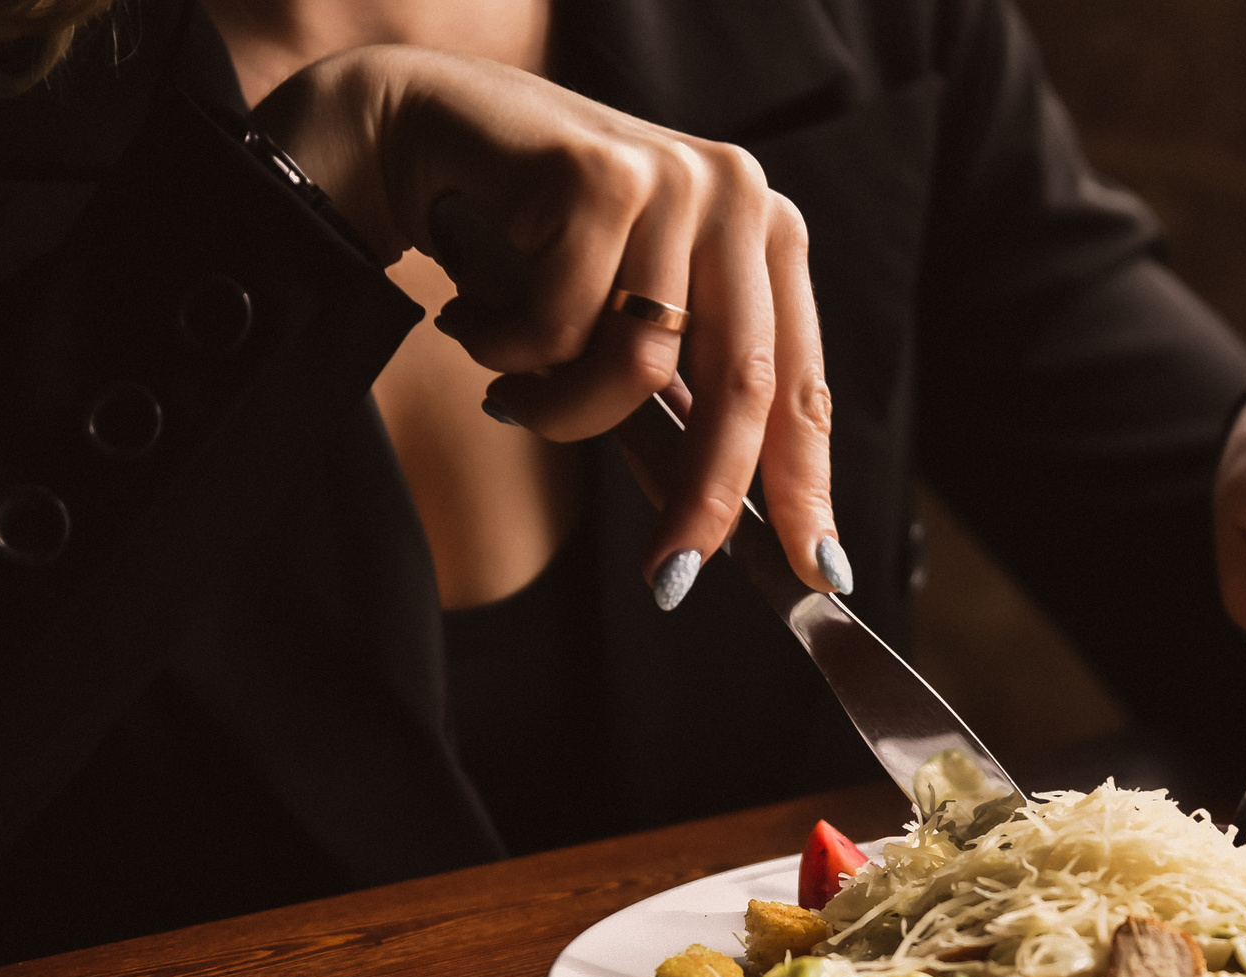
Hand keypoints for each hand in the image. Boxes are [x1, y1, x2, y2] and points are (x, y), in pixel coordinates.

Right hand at [252, 47, 844, 600]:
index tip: (817, 574)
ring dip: (561, 410)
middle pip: (743, 387)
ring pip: (637, 366)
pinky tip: (475, 318)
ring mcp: (674, 179)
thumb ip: (672, 418)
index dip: (807, 487)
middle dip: (704, 499)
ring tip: (512, 387)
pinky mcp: (602, 173)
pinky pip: (559, 327)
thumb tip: (712, 535)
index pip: (801, 387)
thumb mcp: (621, 333)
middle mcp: (739, 198)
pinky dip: (506, 351)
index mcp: (768, 240)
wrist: (427, 130)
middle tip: (668, 577)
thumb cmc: (534, 245)